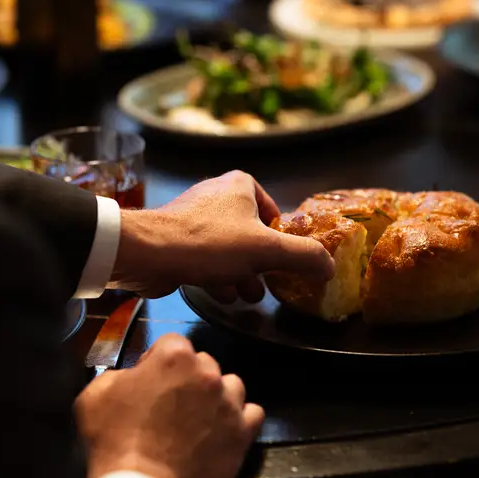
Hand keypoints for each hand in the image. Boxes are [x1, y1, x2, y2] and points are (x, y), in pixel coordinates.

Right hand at [77, 333, 264, 477]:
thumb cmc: (112, 440)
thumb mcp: (97, 394)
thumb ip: (122, 373)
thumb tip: (135, 376)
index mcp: (175, 357)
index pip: (173, 343)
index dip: (158, 361)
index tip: (148, 382)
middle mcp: (208, 373)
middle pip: (204, 363)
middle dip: (189, 378)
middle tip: (171, 404)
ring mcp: (229, 403)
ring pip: (232, 385)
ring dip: (218, 395)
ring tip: (200, 417)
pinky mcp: (242, 432)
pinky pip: (253, 414)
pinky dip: (240, 419)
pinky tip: (224, 430)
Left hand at [110, 170, 334, 299]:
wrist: (148, 253)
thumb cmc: (211, 243)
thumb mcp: (267, 251)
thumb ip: (304, 257)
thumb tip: (329, 267)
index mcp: (240, 184)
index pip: (273, 209)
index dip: (281, 237)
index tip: (284, 259)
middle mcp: (216, 195)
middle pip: (252, 232)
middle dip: (260, 261)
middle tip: (267, 282)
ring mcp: (193, 216)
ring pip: (229, 248)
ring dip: (241, 273)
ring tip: (246, 293)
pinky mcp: (175, 238)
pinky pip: (206, 257)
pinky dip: (217, 274)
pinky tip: (220, 292)